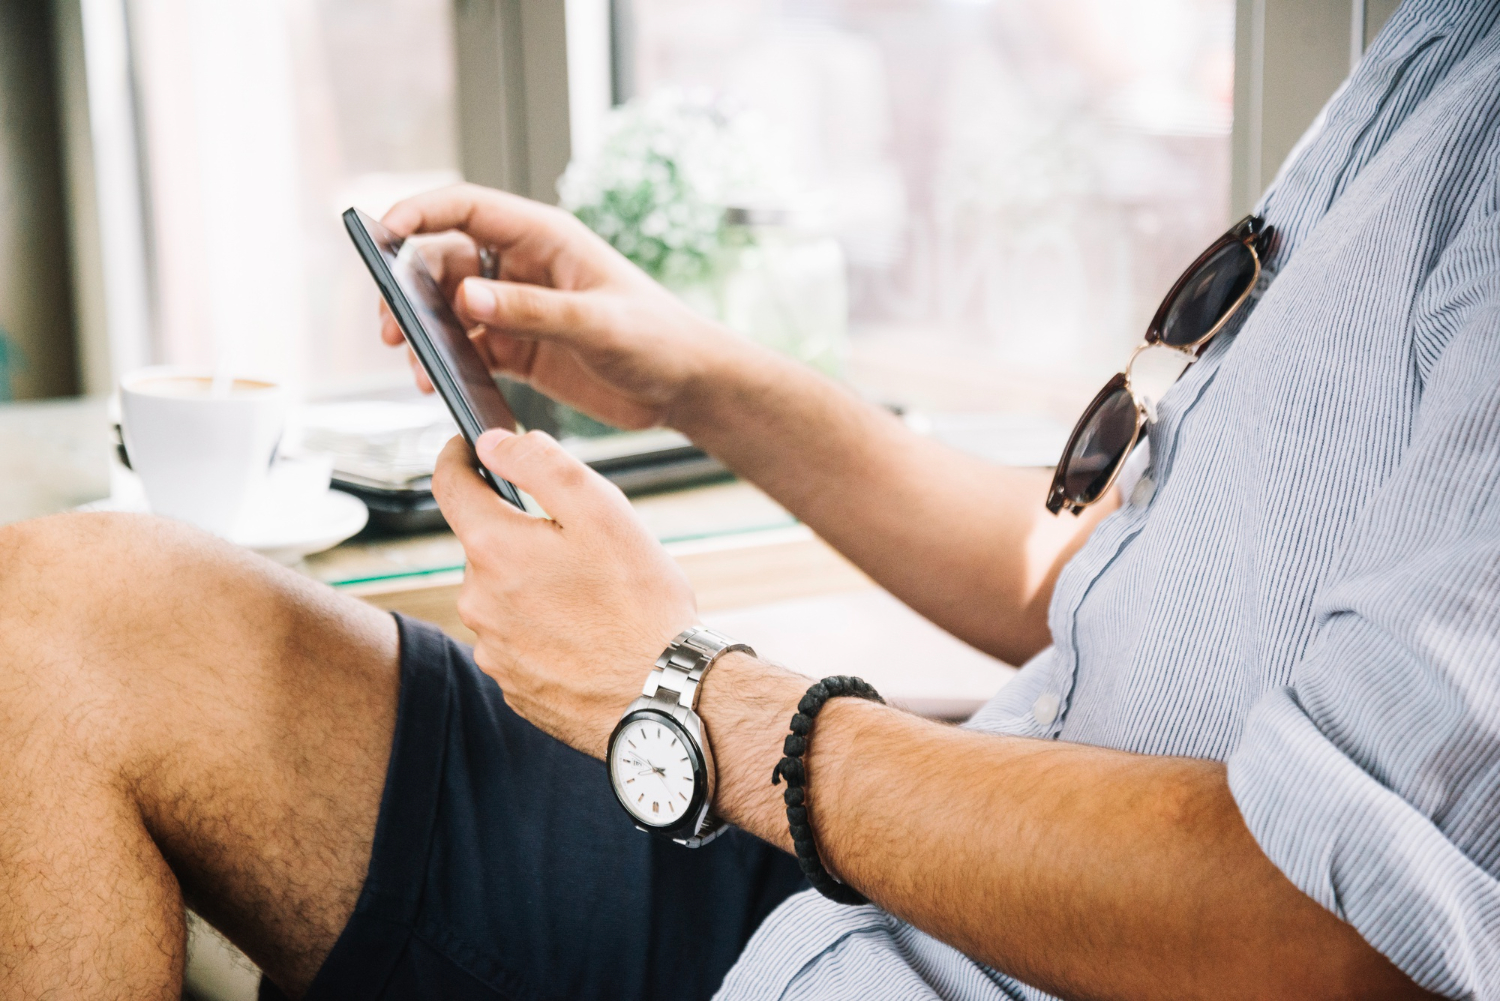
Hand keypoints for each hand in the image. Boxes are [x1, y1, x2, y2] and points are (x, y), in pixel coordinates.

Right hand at [380, 183, 745, 430]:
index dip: (417, 213)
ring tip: (418, 368)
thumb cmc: (659, 339)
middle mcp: (522, 266)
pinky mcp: (518, 349)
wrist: (687, 387)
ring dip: (423, 333)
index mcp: (543, 237)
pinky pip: (465, 349)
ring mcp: (517, 308)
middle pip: (441, 261)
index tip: (380, 235)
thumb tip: (467, 297)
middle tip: (391, 326)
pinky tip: (438, 384)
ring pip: (447, 309)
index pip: (465, 208)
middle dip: (408, 288)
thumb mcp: (597, 323)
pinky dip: (445, 364)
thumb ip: (533, 311)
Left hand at [431, 427, 697, 757]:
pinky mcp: (512, 684)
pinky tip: (588, 634)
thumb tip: (492, 441)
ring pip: (502, 593)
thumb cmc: (641, 603)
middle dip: (522, 532)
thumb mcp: (602, 510)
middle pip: (485, 543)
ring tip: (594, 598)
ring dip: (535, 584)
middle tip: (582, 544)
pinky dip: (543, 628)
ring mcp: (492, 649)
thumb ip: (540, 464)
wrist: (664, 696)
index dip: (459, 456)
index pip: (449, 484)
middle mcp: (478, 601)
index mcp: (493, 549)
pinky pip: (517, 638)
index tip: (472, 447)